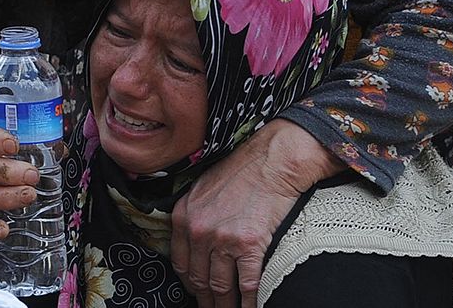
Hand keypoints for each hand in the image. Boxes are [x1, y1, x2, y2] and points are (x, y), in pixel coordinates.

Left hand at [170, 120, 343, 307]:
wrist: (273, 160)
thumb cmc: (243, 170)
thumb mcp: (204, 189)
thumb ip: (195, 216)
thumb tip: (197, 242)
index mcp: (184, 216)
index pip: (180, 263)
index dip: (189, 284)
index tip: (197, 293)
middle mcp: (198, 229)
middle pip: (198, 279)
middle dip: (205, 300)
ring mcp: (222, 238)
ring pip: (220, 286)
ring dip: (225, 305)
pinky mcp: (248, 244)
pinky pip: (247, 284)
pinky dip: (249, 302)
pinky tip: (251, 307)